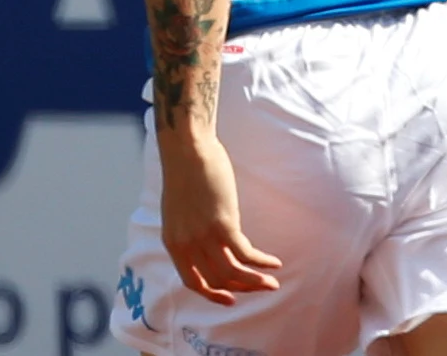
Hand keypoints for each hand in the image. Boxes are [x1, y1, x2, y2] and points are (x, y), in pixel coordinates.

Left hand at [158, 133, 282, 305]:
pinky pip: (246, 254)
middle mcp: (186, 244)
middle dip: (241, 288)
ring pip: (233, 273)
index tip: (231, 299)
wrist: (186, 148)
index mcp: (172, 241)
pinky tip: (274, 262)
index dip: (212, 294)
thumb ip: (189, 231)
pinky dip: (262, 262)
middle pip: (217, 280)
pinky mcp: (223, 224)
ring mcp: (203, 235)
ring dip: (256, 282)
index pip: (192, 281)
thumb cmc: (185, 172)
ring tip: (273, 284)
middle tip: (261, 287)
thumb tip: (209, 244)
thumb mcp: (179, 210)